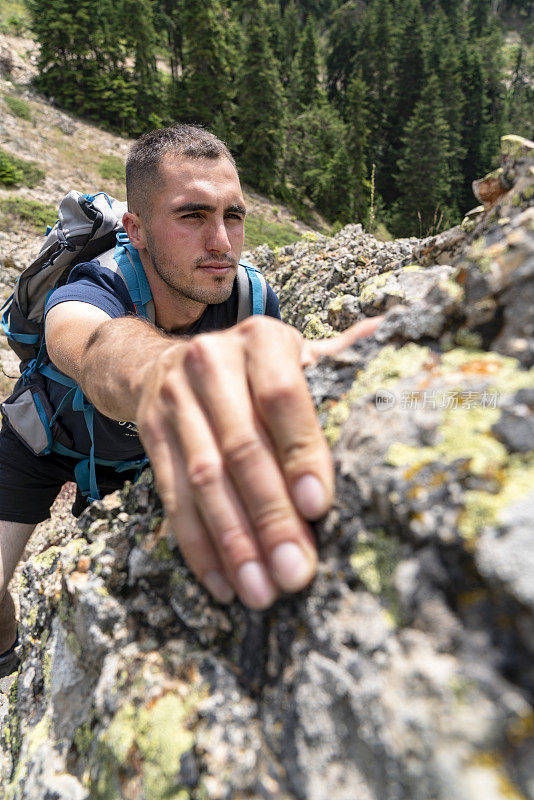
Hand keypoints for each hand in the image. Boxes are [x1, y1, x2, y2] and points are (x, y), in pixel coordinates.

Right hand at [136, 315, 381, 608]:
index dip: (301, 453)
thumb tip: (394, 331)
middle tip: (295, 572)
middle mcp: (211, 361)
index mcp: (262, 340)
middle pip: (242, 447)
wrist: (161, 360)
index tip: (319, 507)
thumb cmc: (252, 367)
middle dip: (270, 516)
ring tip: (261, 590)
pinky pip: (172, 496)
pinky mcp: (151, 433)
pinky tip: (223, 582)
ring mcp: (174, 398)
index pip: (283, 398)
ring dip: (233, 542)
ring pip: (204, 479)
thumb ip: (339, 355)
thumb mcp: (292, 352)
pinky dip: (197, 544)